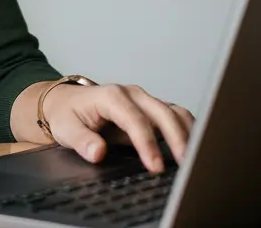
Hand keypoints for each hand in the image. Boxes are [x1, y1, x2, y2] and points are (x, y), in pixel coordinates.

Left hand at [40, 83, 195, 173]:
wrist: (68, 103)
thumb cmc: (68, 115)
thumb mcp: (66, 128)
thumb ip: (81, 140)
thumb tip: (97, 152)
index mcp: (111, 96)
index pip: (135, 120)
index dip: (147, 144)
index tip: (155, 166)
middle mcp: (132, 94)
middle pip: (162, 112)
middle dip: (176, 138)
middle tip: (185, 164)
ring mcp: (144, 100)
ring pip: (174, 112)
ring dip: (187, 133)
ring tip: (194, 158)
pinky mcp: (151, 109)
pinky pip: (175, 116)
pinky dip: (187, 130)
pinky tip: (192, 147)